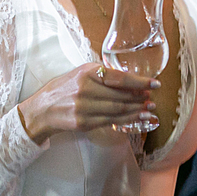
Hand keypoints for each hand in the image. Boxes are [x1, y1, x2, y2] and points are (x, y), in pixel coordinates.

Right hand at [16, 62, 157, 143]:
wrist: (42, 109)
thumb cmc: (64, 89)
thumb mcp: (81, 74)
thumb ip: (103, 75)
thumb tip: (131, 80)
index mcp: (87, 72)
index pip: (119, 78)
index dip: (140, 82)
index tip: (154, 84)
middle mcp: (86, 89)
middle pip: (121, 96)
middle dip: (140, 98)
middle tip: (152, 99)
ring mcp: (84, 107)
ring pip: (118, 110)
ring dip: (137, 111)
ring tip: (149, 109)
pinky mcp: (84, 122)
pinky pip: (111, 121)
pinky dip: (127, 120)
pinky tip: (137, 118)